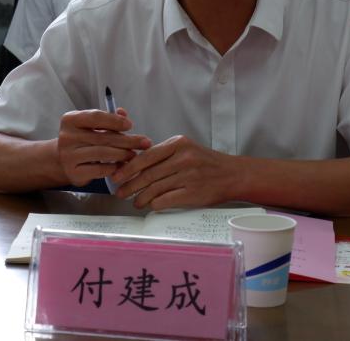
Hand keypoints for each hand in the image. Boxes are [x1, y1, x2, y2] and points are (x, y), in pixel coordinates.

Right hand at [56, 109, 151, 186]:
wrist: (62, 161)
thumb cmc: (82, 139)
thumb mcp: (91, 125)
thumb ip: (108, 118)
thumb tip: (123, 113)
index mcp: (71, 120)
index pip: (96, 117)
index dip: (115, 121)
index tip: (130, 125)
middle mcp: (67, 137)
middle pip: (103, 137)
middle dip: (127, 140)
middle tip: (144, 142)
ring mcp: (68, 156)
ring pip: (102, 153)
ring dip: (123, 154)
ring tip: (134, 154)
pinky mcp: (73, 173)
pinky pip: (99, 170)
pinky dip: (114, 168)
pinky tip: (123, 166)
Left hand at [110, 135, 236, 209]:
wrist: (232, 175)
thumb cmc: (206, 162)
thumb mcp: (186, 149)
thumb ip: (164, 154)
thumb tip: (135, 164)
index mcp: (178, 144)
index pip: (146, 156)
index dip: (128, 168)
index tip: (117, 176)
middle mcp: (183, 158)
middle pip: (147, 174)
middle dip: (130, 185)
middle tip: (120, 192)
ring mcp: (188, 176)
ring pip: (154, 189)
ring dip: (140, 198)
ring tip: (134, 201)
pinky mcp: (192, 193)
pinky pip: (165, 200)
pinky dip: (154, 204)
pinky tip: (150, 205)